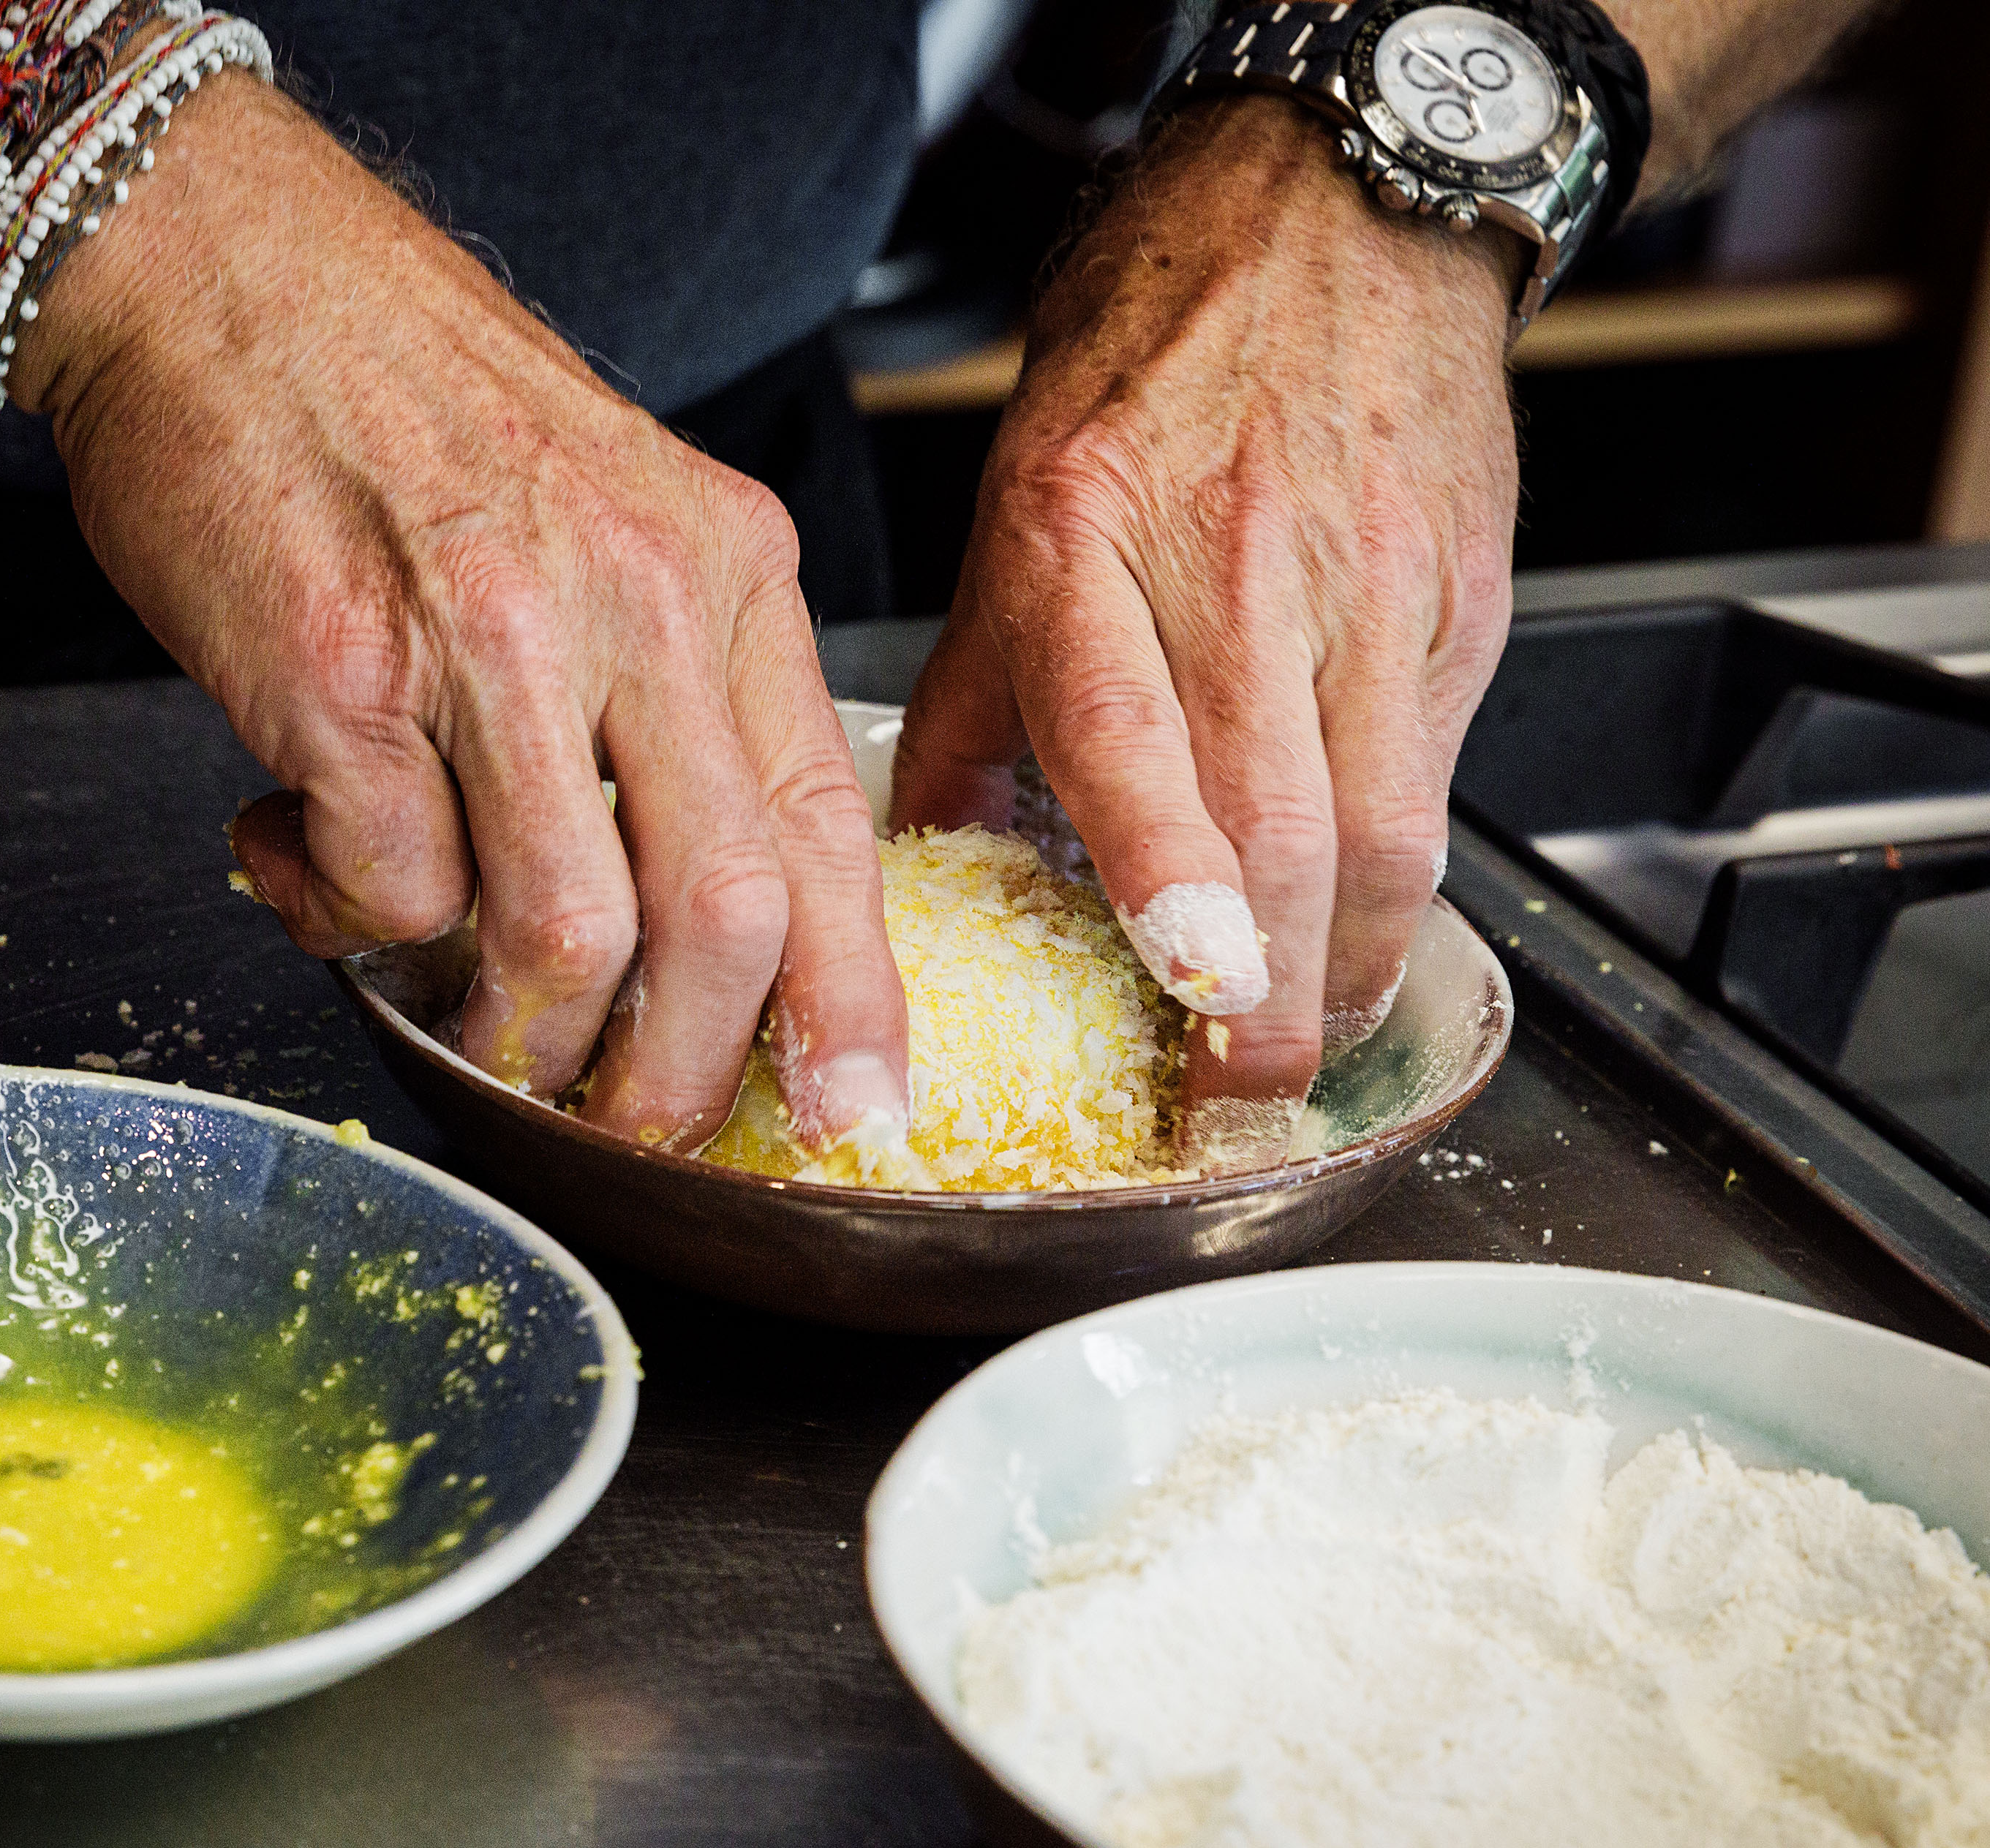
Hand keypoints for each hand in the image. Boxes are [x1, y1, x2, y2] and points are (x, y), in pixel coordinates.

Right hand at [16, 75, 907, 1150]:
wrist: (223, 267)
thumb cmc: (407, 400)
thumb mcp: (615, 511)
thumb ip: (670, 692)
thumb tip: (682, 912)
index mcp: (726, 567)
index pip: (830, 827)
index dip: (846, 996)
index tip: (850, 1103)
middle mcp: (635, 600)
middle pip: (720, 918)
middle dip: (677, 1071)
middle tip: (626, 1121)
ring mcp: (489, 639)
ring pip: (562, 933)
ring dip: (512, 1023)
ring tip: (457, 1003)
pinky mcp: (341, 677)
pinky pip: (387, 888)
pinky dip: (347, 921)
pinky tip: (301, 854)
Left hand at [890, 97, 1517, 1167]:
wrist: (1316, 228)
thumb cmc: (1143, 384)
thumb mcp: (1009, 529)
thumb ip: (975, 711)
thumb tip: (919, 876)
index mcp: (1082, 547)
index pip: (1132, 730)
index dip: (1174, 871)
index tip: (1200, 981)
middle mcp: (1229, 565)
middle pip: (1287, 821)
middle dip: (1280, 993)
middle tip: (1244, 1092)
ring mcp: (1360, 581)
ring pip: (1390, 821)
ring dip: (1357, 965)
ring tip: (1311, 1038)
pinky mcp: (1456, 596)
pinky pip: (1441, 768)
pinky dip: (1409, 874)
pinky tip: (1367, 924)